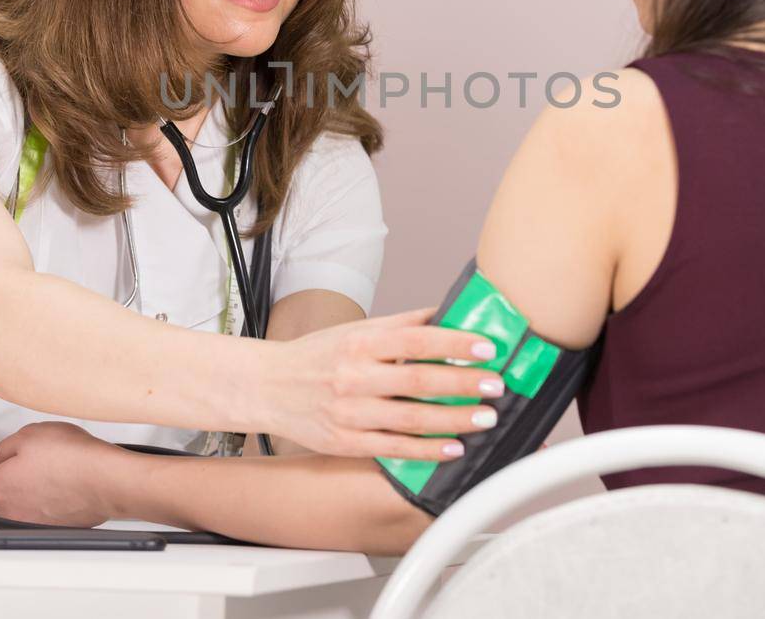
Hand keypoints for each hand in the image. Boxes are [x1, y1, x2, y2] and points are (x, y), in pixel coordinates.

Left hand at [0, 421, 128, 526]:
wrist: (105, 479)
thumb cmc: (70, 458)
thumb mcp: (27, 434)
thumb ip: (4, 448)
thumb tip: (0, 458)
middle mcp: (11, 513)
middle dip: (1, 486)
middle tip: (19, 467)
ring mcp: (33, 523)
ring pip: (17, 511)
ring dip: (24, 495)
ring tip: (45, 473)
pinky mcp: (55, 527)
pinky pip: (41, 515)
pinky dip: (46, 502)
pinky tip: (61, 484)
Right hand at [259, 307, 507, 461]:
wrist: (267, 387)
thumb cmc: (317, 356)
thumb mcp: (355, 331)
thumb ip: (401, 325)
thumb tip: (446, 313)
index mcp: (359, 344)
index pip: (415, 340)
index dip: (454, 344)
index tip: (487, 347)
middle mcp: (354, 377)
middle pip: (418, 381)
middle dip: (463, 384)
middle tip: (497, 386)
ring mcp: (349, 413)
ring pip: (410, 419)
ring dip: (454, 419)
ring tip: (486, 418)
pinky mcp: (345, 442)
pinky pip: (393, 448)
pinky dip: (426, 450)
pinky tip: (454, 448)